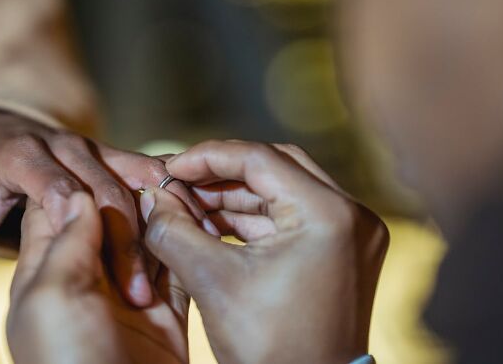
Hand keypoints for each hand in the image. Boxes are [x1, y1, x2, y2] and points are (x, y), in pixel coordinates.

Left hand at [0, 109, 211, 310]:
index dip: (85, 230)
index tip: (105, 277)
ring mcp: (94, 147)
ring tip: (189, 252)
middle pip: (108, 190)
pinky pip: (150, 170)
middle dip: (126, 241)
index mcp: (23, 156)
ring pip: (139, 176)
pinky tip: (195, 224)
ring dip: (163, 211)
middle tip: (139, 294)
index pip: (61, 192)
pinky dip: (173, 192)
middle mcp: (64, 146)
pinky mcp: (113, 153)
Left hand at [7, 194, 188, 363]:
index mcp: (46, 274)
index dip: (80, 183)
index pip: (57, 210)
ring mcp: (127, 296)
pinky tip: (197, 224)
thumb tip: (80, 194)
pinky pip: (176, 269)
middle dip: (131, 199)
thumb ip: (64, 244)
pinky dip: (186, 246)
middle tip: (158, 179)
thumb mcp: (51, 301)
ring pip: (146, 238)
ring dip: (163, 218)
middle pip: (108, 219)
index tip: (108, 165)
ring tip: (182, 193)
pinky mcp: (164, 315)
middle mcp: (87, 280)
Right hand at [141, 140, 388, 363]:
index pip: (259, 159)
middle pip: (274, 167)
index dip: (207, 157)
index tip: (171, 167)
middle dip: (220, 175)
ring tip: (188, 206)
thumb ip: (174, 230)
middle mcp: (350, 215)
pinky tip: (212, 225)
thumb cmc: (271, 350)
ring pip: (281, 191)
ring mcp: (350, 232)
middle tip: (179, 183)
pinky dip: (251, 219)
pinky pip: (290, 217)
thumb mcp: (212, 283)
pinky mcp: (341, 249)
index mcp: (328, 215)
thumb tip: (152, 197)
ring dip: (233, 197)